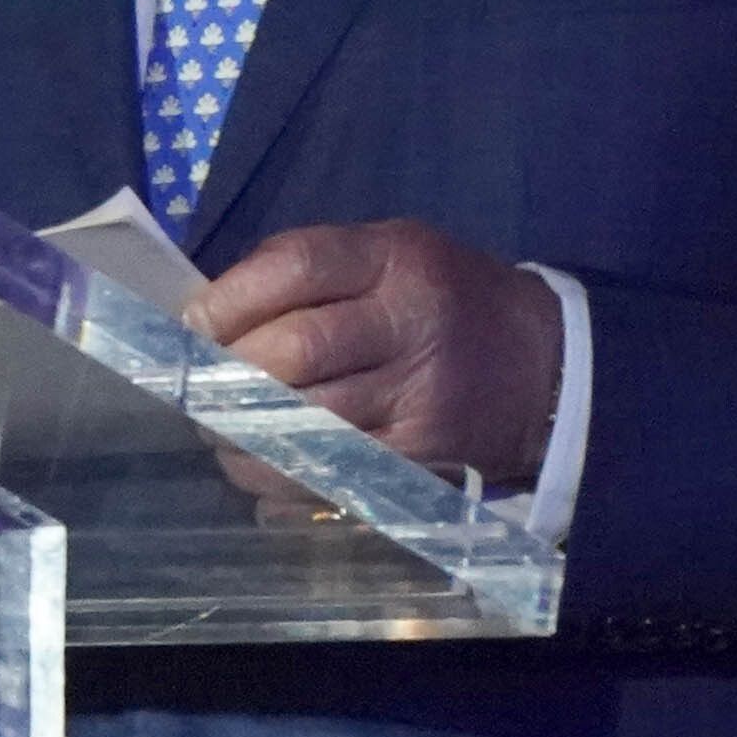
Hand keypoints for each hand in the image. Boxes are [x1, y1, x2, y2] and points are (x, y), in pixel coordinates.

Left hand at [187, 219, 562, 511]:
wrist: (544, 364)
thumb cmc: (443, 299)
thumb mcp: (391, 254)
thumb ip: (311, 269)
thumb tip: (210, 311)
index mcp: (394, 259)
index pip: (296, 267)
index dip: (231, 299)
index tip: (192, 326)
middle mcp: (410, 322)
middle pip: (295, 350)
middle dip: (226, 376)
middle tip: (196, 392)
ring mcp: (420, 393)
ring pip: (308, 422)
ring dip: (242, 438)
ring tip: (216, 437)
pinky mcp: (425, 453)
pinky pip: (337, 473)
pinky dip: (284, 481)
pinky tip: (260, 477)